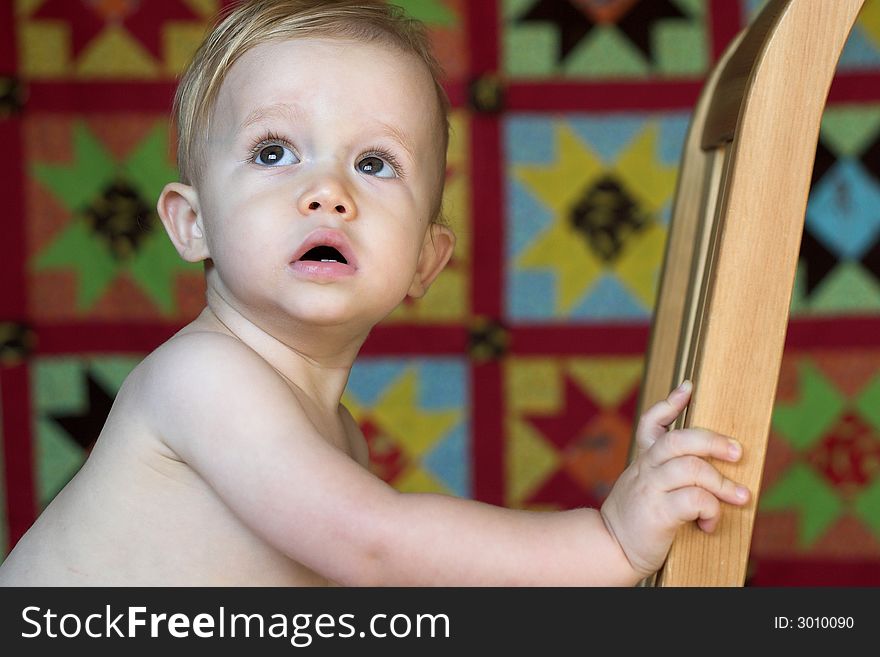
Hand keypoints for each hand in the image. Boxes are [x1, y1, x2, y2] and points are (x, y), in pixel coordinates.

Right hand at [599, 380, 749, 577]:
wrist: (611, 549)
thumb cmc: (637, 520)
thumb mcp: (643, 487)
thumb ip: (665, 471)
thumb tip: (706, 463)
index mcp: (643, 461)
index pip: (652, 424)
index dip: (669, 404)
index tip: (688, 388)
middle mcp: (645, 470)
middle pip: (680, 440)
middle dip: (713, 441)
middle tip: (737, 452)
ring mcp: (650, 490)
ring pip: (692, 469)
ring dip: (722, 483)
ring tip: (740, 496)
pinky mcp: (658, 514)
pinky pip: (694, 500)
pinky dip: (711, 510)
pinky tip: (710, 523)